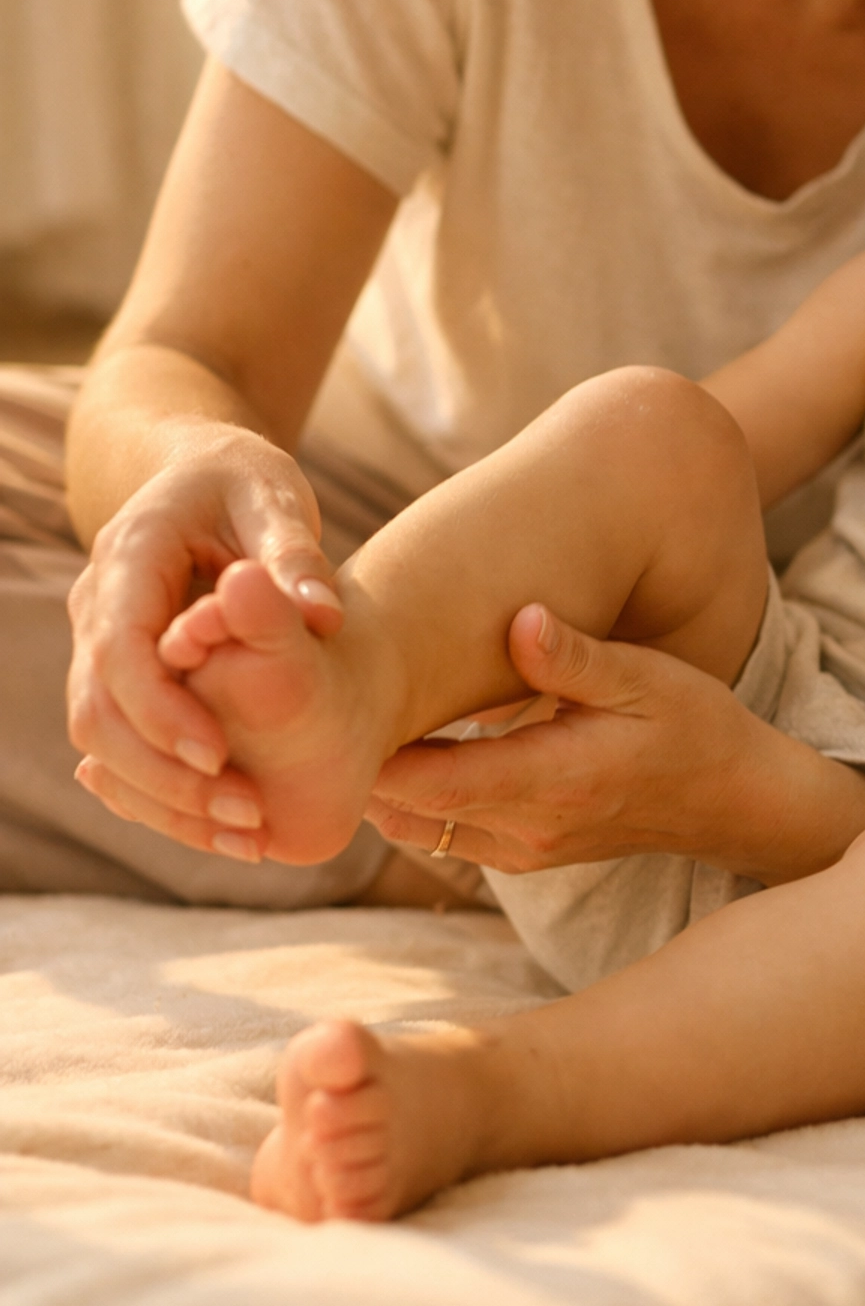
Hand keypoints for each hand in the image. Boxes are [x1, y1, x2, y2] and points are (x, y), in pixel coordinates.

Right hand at [67, 435, 345, 862]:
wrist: (199, 471)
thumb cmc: (242, 479)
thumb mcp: (276, 497)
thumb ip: (297, 557)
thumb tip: (326, 618)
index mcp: (128, 556)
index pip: (120, 650)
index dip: (161, 712)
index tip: (217, 758)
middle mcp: (97, 604)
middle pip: (97, 712)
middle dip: (160, 775)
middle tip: (242, 816)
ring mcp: (97, 641)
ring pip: (100, 740)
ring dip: (160, 796)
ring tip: (244, 834)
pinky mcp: (117, 673)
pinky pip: (120, 742)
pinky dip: (163, 787)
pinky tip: (226, 823)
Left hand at [365, 603, 864, 881]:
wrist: (736, 799)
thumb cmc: (694, 726)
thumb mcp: (649, 678)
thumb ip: (578, 657)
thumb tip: (522, 621)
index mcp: (549, 779)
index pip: (426, 778)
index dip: (361, 752)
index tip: (317, 707)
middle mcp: (526, 828)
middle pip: (404, 806)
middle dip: (352, 765)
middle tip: (295, 714)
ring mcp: (522, 849)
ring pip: (416, 825)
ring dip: (377, 785)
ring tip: (331, 729)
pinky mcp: (523, 852)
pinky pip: (443, 832)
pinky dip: (410, 800)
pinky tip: (388, 752)